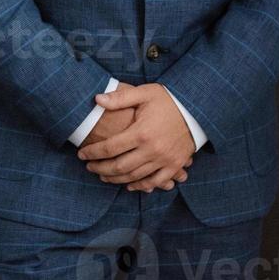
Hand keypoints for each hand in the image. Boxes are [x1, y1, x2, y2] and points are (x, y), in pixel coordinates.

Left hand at [76, 83, 195, 192]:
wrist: (196, 109)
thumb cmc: (168, 100)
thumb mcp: (144, 93)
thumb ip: (120, 98)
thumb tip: (96, 99)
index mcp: (141, 132)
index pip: (110, 147)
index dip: (93, 152)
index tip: (81, 154)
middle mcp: (152, 150)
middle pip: (119, 166)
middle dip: (100, 169)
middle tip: (89, 167)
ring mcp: (164, 160)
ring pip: (134, 176)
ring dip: (116, 179)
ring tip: (103, 176)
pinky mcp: (174, 165)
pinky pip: (155, 182)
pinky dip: (141, 186)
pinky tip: (129, 185)